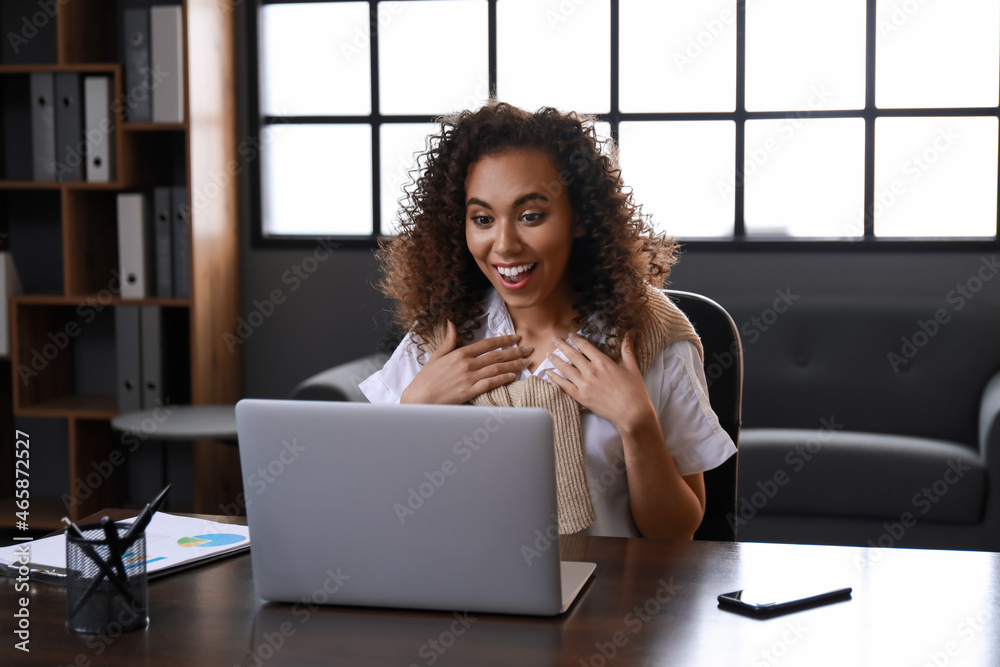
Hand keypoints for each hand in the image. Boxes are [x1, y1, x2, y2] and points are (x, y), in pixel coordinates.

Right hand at [400, 321, 530, 404]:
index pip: (487, 344)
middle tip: (529, 349)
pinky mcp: (470, 392)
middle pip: (497, 355)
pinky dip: (503, 378)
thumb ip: (448, 340)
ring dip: (514, 364)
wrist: (419, 398)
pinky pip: (490, 383)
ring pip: (497, 368)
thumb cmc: (426, 378)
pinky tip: (513, 376)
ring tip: (526, 362)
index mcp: (460, 353)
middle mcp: (467, 364)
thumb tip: (451, 323)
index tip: (516, 338)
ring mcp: (469, 378)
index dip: (504, 340)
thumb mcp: (436, 356)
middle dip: (515, 351)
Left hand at [544, 332, 656, 433]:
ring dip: (556, 360)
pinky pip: (564, 386)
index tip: (570, 335)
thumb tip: (631, 332)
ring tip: (549, 355)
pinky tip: (549, 374)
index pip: (585, 346)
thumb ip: (627, 349)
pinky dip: (555, 379)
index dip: (576, 339)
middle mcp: (590, 371)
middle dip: (562, 346)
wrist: (632, 413)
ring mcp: (584, 384)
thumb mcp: (632, 367)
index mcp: (602, 362)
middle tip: (555, 340)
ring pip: (565, 369)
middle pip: (572, 355)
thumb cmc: (634, 391)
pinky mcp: (581, 397)